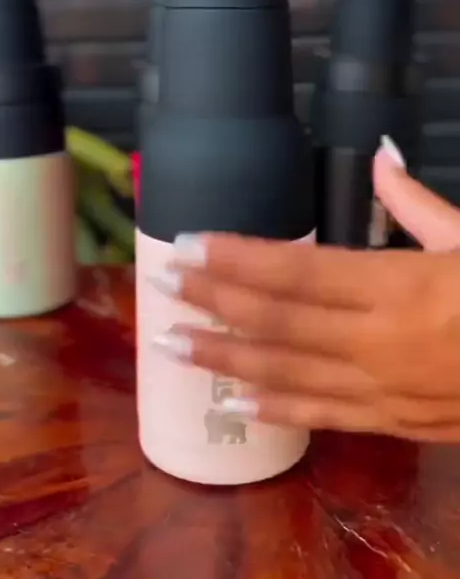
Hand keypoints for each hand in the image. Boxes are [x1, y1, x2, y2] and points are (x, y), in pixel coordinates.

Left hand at [152, 137, 459, 442]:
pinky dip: (279, 409)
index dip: (235, 258)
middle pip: (277, 319)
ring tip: (172, 344)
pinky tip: (237, 400)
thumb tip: (384, 156)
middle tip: (160, 287)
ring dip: (225, 357)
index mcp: (397, 285)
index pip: (295, 269)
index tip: (187, 245)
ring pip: (288, 373)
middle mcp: (378, 341)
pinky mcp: (397, 423)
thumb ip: (419, 204)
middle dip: (212, 301)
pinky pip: (327, 418)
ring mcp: (383, 389)